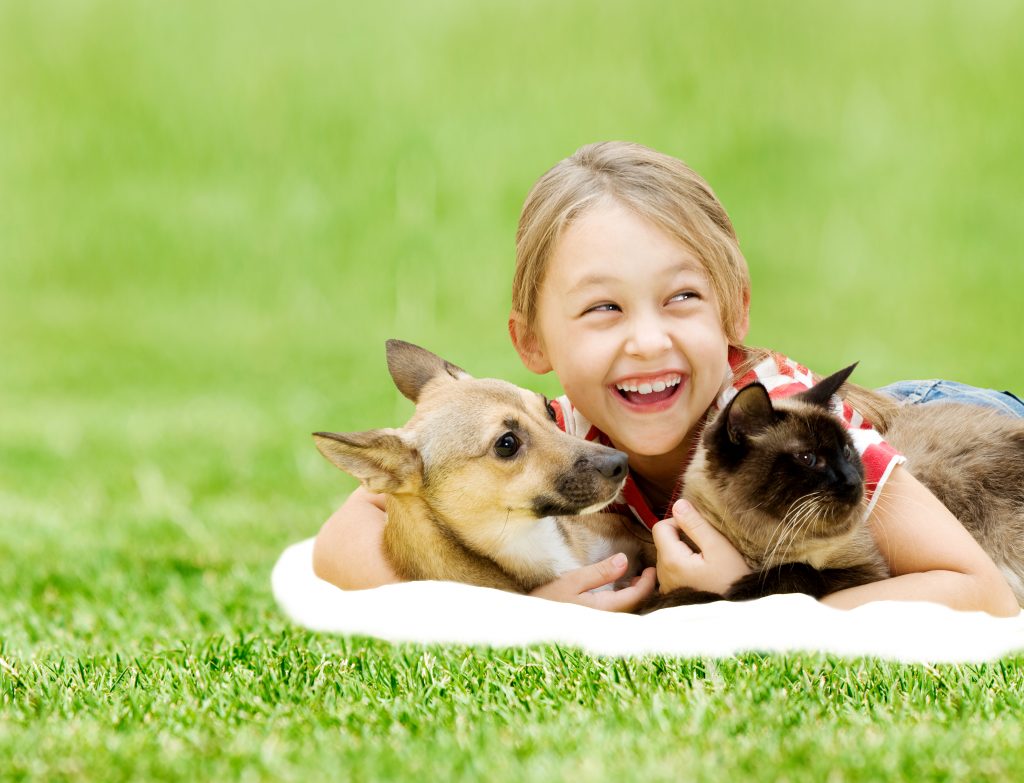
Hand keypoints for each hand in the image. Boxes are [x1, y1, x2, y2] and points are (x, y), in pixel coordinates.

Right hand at [530, 553, 656, 611]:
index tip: (653, 569)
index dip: (648, 583)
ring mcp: (601, 622)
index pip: (635, 597)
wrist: (531, 621)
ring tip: (636, 578)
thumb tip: (625, 561)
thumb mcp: (573, 580)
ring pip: (627, 610)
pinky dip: (624, 599)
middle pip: (635, 606)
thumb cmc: (548, 598)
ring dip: (634, 595)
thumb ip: (600, 572)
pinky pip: (617, 611)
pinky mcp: (595, 622)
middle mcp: (606, 619)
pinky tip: (620, 589)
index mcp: (603, 609)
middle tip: (648, 572)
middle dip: (644, 589)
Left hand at [652, 499, 751, 594]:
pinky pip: (672, 572)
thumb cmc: (732, 581)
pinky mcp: (673, 594)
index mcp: (671, 560)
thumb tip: (678, 504)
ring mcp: (666, 586)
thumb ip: (696, 524)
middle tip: (706, 547)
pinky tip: (701, 573)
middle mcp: (662, 574)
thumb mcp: (719, 548)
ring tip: (706, 562)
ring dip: (683, 552)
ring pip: (667, 556)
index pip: (660, 527)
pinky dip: (684, 567)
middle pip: (664, 542)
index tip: (699, 531)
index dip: (679, 522)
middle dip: (682, 538)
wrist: (738, 614)